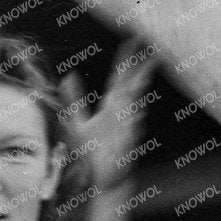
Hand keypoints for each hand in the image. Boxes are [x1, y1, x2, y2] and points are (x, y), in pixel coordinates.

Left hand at [61, 37, 154, 192]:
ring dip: (139, 93)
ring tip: (143, 76)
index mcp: (111, 107)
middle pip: (131, 87)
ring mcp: (126, 129)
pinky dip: (134, 123)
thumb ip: (75, 100)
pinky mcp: (126, 146)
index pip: (120, 79)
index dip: (125, 61)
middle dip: (140, 69)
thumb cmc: (94, 151)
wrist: (103, 179)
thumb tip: (69, 76)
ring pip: (135, 107)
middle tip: (150, 48)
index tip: (132, 41)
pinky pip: (132, 133)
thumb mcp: (79, 122)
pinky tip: (137, 114)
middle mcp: (122, 115)